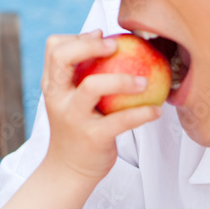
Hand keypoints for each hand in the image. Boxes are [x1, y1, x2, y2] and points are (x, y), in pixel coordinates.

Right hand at [40, 30, 161, 180]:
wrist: (68, 171)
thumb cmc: (76, 129)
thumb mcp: (70, 100)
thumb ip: (82, 75)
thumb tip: (110, 41)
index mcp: (53, 86)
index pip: (54, 48)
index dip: (77, 37)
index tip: (102, 37)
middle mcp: (58, 98)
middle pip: (63, 58)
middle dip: (90, 45)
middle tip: (117, 46)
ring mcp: (73, 117)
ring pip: (92, 86)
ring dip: (122, 78)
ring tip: (145, 81)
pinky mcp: (92, 137)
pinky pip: (121, 121)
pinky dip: (142, 113)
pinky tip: (156, 110)